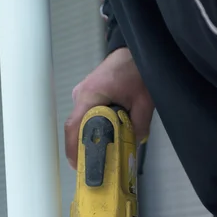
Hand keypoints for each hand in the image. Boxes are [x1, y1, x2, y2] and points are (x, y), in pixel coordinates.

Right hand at [65, 47, 153, 167]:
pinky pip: (88, 113)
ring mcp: (83, 92)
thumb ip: (138, 125)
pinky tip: (106, 135)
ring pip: (82, 120)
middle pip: (76, 126)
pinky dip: (94, 125)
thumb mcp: (144, 102)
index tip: (78, 166)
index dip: (73, 148)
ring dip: (91, 136)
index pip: (74, 126)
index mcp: (91, 95)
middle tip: (94, 166)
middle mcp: (81, 94)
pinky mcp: (89, 92)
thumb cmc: (137, 71)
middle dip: (83, 147)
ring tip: (102, 154)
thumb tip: (133, 145)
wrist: (135, 50)